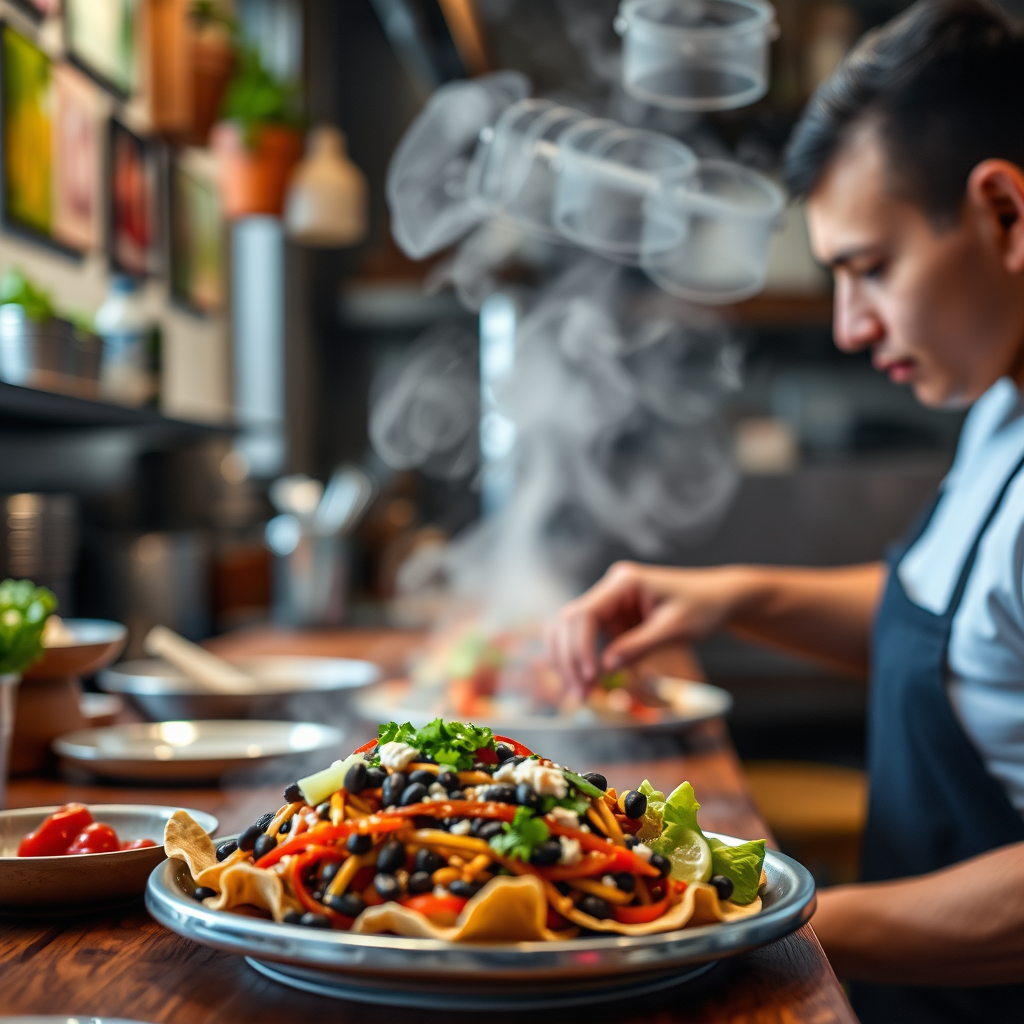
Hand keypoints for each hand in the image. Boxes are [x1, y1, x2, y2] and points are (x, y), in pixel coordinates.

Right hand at [545, 561, 746, 694]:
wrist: (718, 599)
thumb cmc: (703, 606)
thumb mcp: (675, 629)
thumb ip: (640, 646)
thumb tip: (606, 667)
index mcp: (624, 582)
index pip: (585, 613)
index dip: (581, 647)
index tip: (590, 678)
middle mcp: (610, 589)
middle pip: (569, 621)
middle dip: (570, 659)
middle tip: (581, 695)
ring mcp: (608, 604)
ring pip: (570, 631)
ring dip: (569, 661)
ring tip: (581, 693)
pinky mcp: (612, 620)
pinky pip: (586, 640)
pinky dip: (582, 661)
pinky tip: (588, 683)